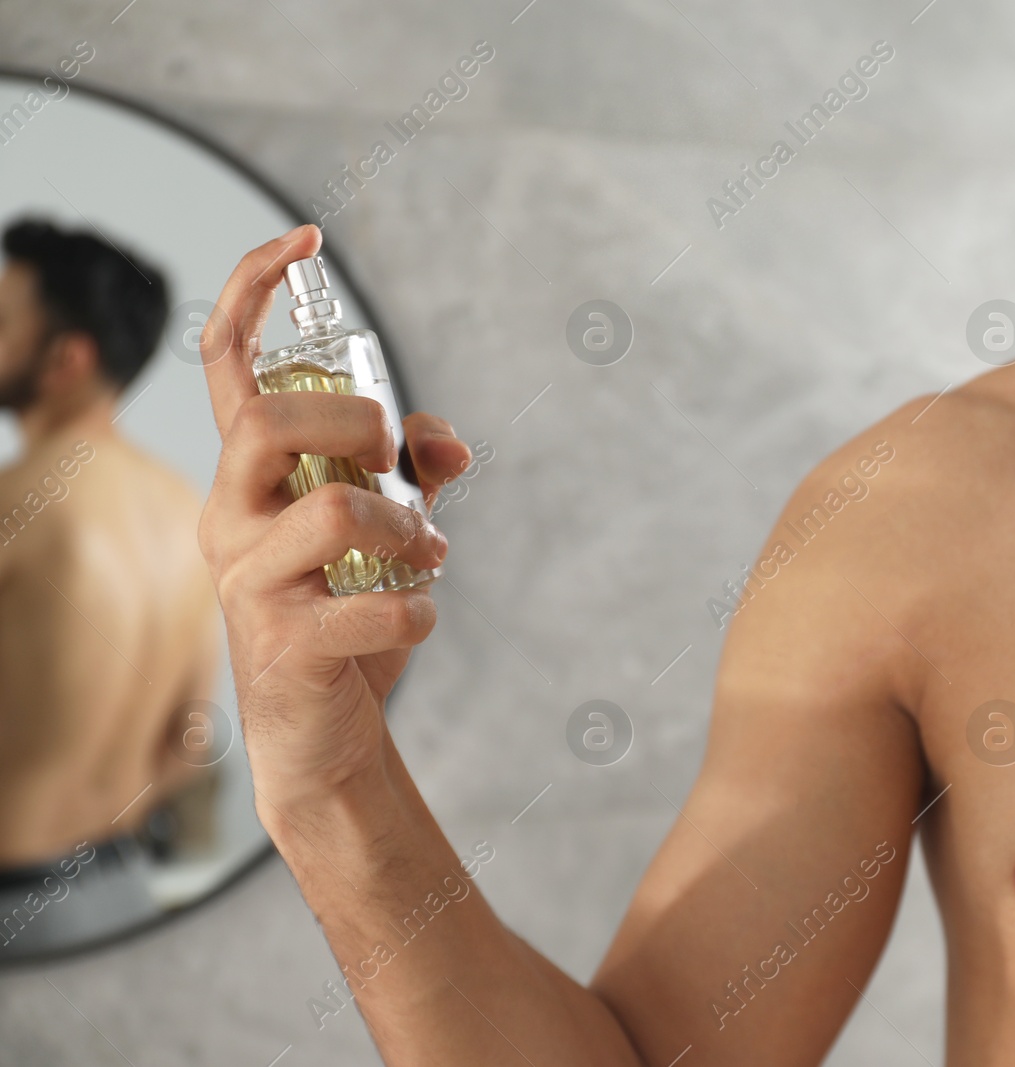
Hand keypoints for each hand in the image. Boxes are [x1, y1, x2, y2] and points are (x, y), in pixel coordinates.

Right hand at [196, 225, 472, 811]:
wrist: (325, 732)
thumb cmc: (347, 614)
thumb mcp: (389, 528)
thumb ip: (413, 471)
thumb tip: (447, 442)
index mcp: (248, 474)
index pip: (222, 360)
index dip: (251, 288)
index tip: (304, 237)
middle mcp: (228, 517)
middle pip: (271, 422)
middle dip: (357, 426)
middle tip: (396, 464)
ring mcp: (247, 584)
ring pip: (331, 513)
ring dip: (409, 530)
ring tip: (430, 556)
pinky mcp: (283, 647)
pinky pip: (371, 609)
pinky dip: (418, 610)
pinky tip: (417, 616)